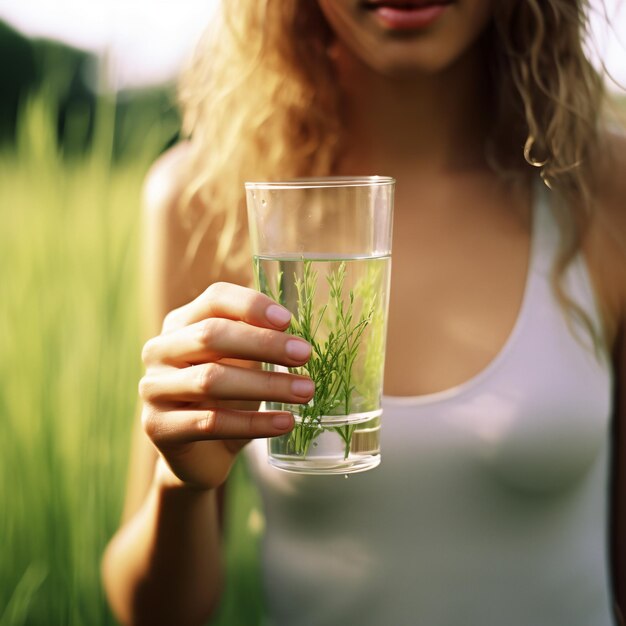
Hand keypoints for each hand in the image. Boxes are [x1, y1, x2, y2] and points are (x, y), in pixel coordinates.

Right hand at [139, 282, 312, 489]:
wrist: (201, 453)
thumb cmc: (227, 397)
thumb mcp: (242, 362)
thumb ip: (258, 340)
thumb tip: (295, 332)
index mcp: (180, 324)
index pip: (214, 299)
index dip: (250, 305)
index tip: (288, 320)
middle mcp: (160, 350)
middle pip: (211, 335)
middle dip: (264, 343)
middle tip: (305, 355)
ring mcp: (153, 389)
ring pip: (211, 379)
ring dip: (266, 384)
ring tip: (306, 391)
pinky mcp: (158, 427)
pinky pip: (212, 422)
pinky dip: (254, 423)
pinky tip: (285, 422)